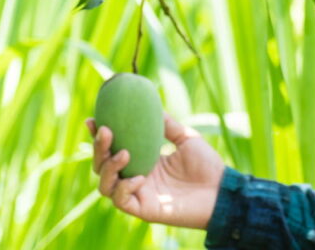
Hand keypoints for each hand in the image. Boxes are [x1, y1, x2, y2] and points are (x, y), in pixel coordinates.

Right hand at [86, 113, 224, 228]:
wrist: (222, 190)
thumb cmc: (207, 166)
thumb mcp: (186, 138)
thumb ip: (167, 125)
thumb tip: (152, 103)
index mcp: (143, 161)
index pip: (112, 149)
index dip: (99, 136)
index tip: (92, 119)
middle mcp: (135, 177)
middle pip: (102, 166)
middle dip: (98, 148)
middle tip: (106, 131)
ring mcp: (138, 194)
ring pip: (105, 185)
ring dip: (109, 167)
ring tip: (124, 153)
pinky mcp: (143, 210)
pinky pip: (121, 201)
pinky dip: (124, 188)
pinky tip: (139, 177)